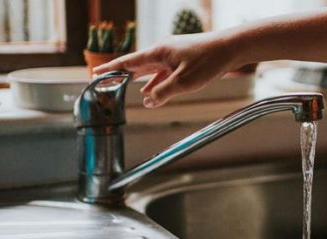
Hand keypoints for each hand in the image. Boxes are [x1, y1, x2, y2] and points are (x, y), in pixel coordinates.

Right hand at [93, 32, 238, 107]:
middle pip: (136, 65)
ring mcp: (173, 56)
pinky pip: (163, 73)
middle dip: (120, 75)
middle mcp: (162, 52)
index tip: (95, 74)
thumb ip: (163, 92)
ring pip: (150, 70)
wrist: (231, 49)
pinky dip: (155, 83)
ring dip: (138, 81)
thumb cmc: (208, 61)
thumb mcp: (183, 82)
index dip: (110, 69)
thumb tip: (148, 101)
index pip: (127, 62)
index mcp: (157, 53)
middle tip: (104, 82)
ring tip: (124, 90)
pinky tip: (151, 92)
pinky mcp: (183, 61)